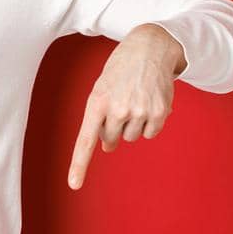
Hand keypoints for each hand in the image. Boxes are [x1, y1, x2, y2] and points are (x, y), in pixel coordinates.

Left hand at [68, 23, 185, 189]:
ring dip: (131, 124)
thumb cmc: (119, 72)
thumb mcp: (101, 91)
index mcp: (96, 103)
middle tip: (118, 106)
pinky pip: (149, 133)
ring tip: (133, 99)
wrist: (149, 49)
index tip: (73, 184)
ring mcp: (139, 112)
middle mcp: (117, 109)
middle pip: (110, 139)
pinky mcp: (159, 113)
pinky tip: (147, 103)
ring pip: (130, 137)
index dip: (79, 164)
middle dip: (112, 129)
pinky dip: (148, 124)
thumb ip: (98, 120)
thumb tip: (107, 148)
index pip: (85, 140)